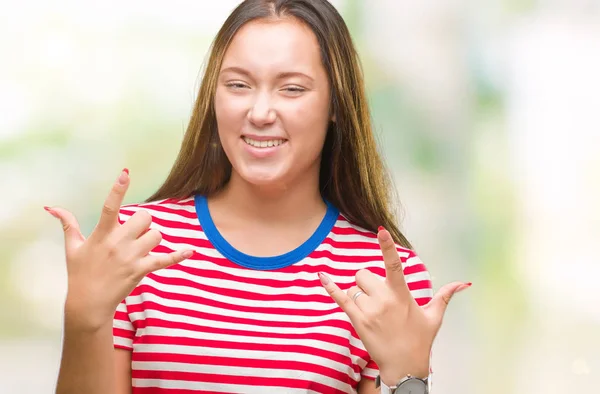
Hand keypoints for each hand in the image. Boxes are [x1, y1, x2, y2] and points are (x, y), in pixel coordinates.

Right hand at [45, 169, 192, 331]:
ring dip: (151, 238)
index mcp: (101, 234)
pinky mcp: (141, 270)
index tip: (126, 173)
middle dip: (142, 221)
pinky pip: (165, 260)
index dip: (118, 189)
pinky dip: (178, 255)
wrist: (88, 303)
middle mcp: (118, 243)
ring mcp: (131, 257)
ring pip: (156, 235)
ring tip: (140, 248)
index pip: (110, 207)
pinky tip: (190, 251)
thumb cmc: (80, 273)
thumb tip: (52, 208)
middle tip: (134, 232)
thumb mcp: (72, 247)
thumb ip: (68, 225)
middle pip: (144, 217)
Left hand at [319, 227, 469, 385]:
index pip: (394, 265)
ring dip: (360, 295)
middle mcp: (384, 300)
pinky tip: (322, 276)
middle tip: (379, 299)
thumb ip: (445, 296)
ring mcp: (369, 311)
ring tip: (373, 313)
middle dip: (368, 282)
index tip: (381, 231)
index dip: (387, 246)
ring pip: (354, 288)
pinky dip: (330, 286)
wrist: (404, 368)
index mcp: (402, 295)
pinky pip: (340, 298)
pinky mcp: (357, 321)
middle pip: (364, 274)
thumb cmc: (420, 341)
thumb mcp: (434, 317)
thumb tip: (464, 283)